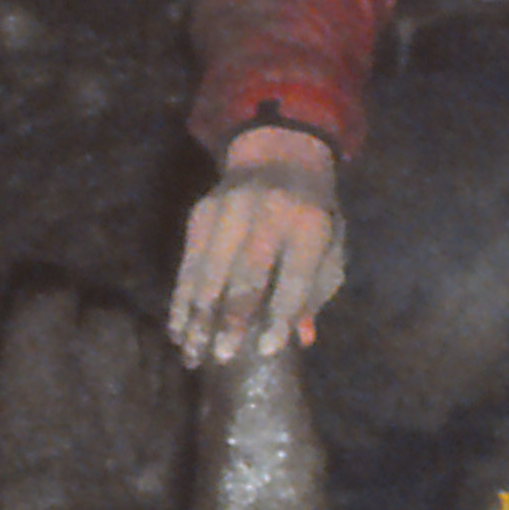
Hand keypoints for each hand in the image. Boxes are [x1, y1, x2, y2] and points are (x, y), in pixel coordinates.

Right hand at [168, 131, 345, 365]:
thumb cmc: (311, 212)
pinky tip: (178, 328)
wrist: (279, 152)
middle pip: (246, 274)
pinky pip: (187, 263)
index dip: (281, 315)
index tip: (266, 350)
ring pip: (209, 271)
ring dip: (198, 316)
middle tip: (221, 357)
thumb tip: (303, 338)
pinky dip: (181, 299)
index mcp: (308, 224)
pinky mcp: (201, 212)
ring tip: (192, 354)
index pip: (293, 277)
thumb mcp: (329, 245)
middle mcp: (267, 213)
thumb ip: (317, 291)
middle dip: (232, 319)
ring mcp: (229, 209)